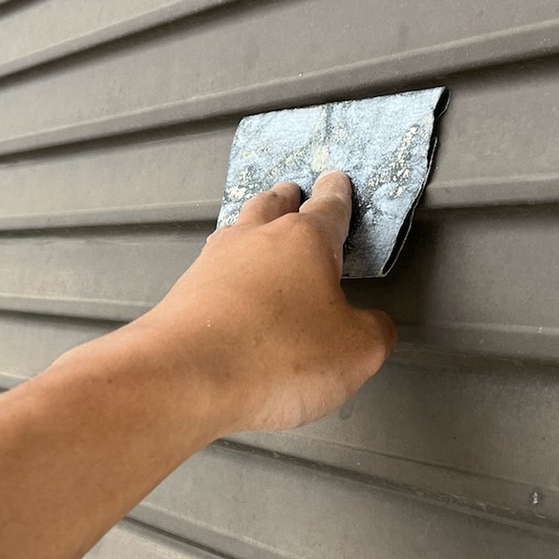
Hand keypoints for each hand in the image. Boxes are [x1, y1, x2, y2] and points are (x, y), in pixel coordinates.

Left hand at [130, 171, 397, 433]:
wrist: (183, 378)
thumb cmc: (277, 357)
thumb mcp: (356, 353)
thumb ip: (375, 333)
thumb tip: (374, 325)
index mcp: (305, 240)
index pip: (329, 207)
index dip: (337, 194)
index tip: (336, 180)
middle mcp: (256, 239)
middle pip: (273, 205)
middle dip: (287, 198)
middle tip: (293, 192)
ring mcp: (213, 262)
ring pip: (238, 229)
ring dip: (253, 225)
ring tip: (260, 228)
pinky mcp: (184, 292)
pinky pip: (214, 268)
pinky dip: (228, 269)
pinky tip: (230, 284)